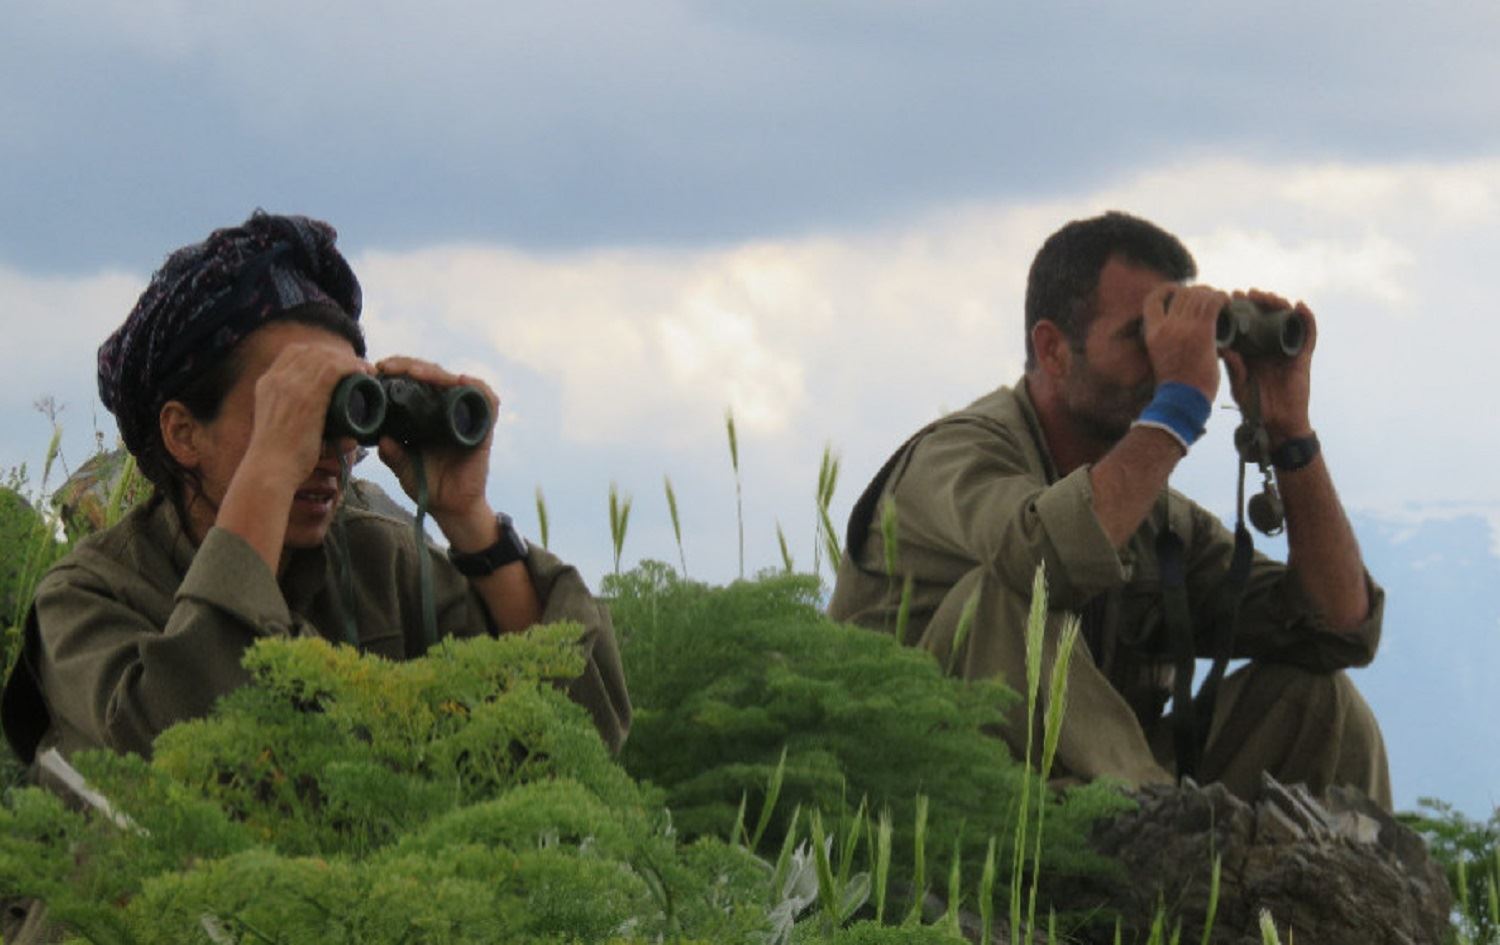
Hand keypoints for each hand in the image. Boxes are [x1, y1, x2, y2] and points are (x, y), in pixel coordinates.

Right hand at [241, 344, 372, 491]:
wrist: (270, 470)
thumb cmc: (280, 458)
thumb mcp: (282, 426)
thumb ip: (301, 419)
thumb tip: (343, 434)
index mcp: (267, 383)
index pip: (294, 352)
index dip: (320, 353)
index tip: (338, 363)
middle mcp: (277, 379)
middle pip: (312, 351)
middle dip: (337, 354)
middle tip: (358, 367)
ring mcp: (290, 386)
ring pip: (325, 358)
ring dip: (349, 360)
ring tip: (366, 371)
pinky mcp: (307, 397)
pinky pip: (333, 370)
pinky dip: (352, 367)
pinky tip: (364, 372)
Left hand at [375, 356, 501, 548]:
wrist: (450, 508)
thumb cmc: (427, 484)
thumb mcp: (401, 467)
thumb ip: (391, 453)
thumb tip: (380, 437)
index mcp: (427, 414)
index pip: (417, 381)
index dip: (400, 370)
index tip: (380, 368)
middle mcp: (447, 410)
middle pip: (435, 375)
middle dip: (412, 366)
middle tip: (391, 366)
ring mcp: (466, 417)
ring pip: (457, 382)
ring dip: (438, 373)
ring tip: (417, 373)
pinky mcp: (482, 429)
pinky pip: (487, 401)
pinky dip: (476, 388)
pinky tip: (460, 381)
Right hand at [1143, 283, 1226, 400]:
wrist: (1182, 400)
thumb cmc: (1175, 384)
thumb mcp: (1161, 355)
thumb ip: (1170, 338)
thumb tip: (1188, 326)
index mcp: (1152, 333)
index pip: (1152, 300)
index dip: (1167, 290)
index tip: (1178, 291)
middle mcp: (1166, 326)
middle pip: (1181, 294)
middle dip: (1196, 291)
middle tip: (1208, 297)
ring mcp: (1183, 328)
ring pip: (1198, 296)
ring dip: (1210, 293)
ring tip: (1219, 299)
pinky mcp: (1202, 333)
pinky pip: (1212, 304)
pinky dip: (1221, 298)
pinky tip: (1226, 301)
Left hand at [1220, 289, 1315, 442]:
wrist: (1277, 425)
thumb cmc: (1254, 407)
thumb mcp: (1238, 385)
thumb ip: (1233, 368)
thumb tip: (1225, 348)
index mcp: (1251, 351)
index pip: (1247, 323)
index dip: (1240, 309)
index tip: (1229, 297)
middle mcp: (1269, 347)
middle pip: (1266, 316)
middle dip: (1258, 302)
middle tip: (1244, 294)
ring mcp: (1286, 350)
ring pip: (1286, 319)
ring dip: (1278, 304)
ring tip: (1266, 296)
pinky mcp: (1303, 356)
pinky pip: (1307, 334)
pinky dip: (1307, 318)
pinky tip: (1299, 306)